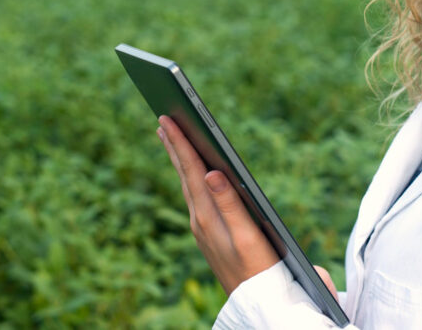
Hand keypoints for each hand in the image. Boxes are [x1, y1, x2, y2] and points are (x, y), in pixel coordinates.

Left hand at [157, 115, 279, 294]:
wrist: (257, 303)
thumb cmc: (259, 269)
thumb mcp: (247, 236)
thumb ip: (229, 203)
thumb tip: (211, 171)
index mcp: (208, 216)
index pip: (192, 171)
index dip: (180, 143)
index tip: (168, 119)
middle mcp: (200, 220)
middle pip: (184, 175)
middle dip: (174, 145)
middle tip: (162, 119)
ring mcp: (202, 228)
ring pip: (187, 185)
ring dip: (178, 159)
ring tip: (169, 138)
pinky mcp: (208, 233)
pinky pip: (193, 196)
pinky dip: (188, 176)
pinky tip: (190, 172)